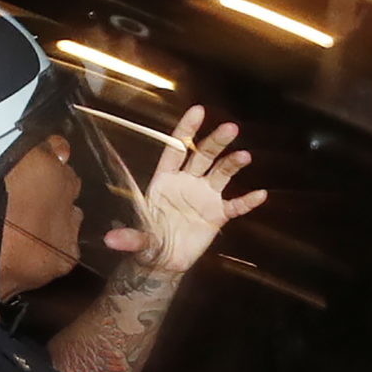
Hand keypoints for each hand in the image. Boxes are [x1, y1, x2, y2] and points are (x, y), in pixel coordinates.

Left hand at [105, 104, 267, 278]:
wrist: (164, 260)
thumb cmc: (148, 240)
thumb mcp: (138, 238)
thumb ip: (130, 236)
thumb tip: (111, 240)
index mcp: (165, 180)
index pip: (177, 149)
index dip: (187, 131)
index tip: (199, 111)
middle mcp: (187, 183)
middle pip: (203, 156)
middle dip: (216, 142)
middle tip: (230, 128)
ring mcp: (204, 197)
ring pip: (221, 175)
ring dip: (233, 165)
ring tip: (245, 156)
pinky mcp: (217, 215)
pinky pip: (235, 206)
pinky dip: (247, 202)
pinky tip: (260, 194)